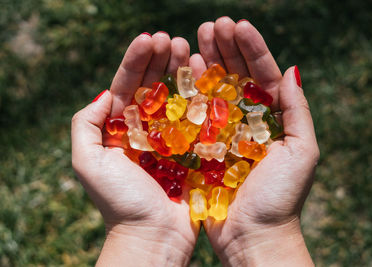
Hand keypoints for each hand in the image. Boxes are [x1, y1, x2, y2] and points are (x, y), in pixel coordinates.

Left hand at [71, 32, 197, 265]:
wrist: (153, 236)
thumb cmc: (119, 203)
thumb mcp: (89, 163)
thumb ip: (85, 126)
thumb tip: (104, 95)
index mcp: (118, 130)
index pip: (126, 86)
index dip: (135, 61)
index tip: (148, 39)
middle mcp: (144, 131)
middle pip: (151, 87)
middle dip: (159, 61)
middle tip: (171, 39)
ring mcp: (170, 139)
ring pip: (174, 97)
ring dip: (179, 71)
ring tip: (186, 48)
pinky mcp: (191, 150)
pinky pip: (196, 119)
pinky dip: (199, 97)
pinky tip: (204, 77)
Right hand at [190, 17, 318, 265]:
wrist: (253, 237)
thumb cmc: (281, 198)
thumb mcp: (301, 152)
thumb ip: (298, 111)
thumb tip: (292, 69)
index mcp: (273, 119)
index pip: (263, 75)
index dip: (252, 48)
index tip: (238, 25)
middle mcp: (247, 121)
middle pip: (236, 76)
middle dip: (225, 49)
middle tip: (212, 25)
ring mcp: (222, 132)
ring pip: (213, 90)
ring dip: (205, 62)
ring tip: (194, 38)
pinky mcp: (201, 147)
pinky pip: (194, 114)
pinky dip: (188, 91)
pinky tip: (182, 70)